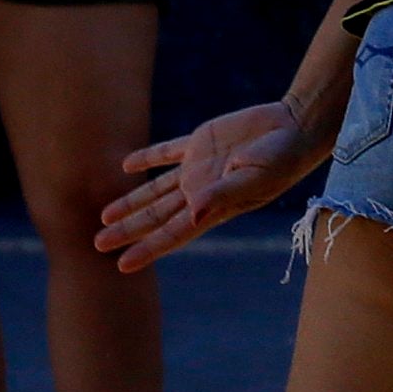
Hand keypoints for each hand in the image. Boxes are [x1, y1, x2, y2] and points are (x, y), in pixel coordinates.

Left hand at [96, 100, 331, 271]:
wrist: (295, 127)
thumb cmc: (281, 158)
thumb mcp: (253, 178)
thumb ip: (222, 194)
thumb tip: (192, 215)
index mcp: (213, 206)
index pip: (173, 233)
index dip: (147, 249)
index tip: (120, 264)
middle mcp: (201, 191)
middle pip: (156, 215)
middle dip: (128, 229)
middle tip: (97, 243)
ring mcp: (199, 167)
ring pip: (156, 189)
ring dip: (131, 201)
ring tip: (104, 215)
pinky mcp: (201, 143)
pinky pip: (167, 152)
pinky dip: (147, 158)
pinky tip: (127, 165)